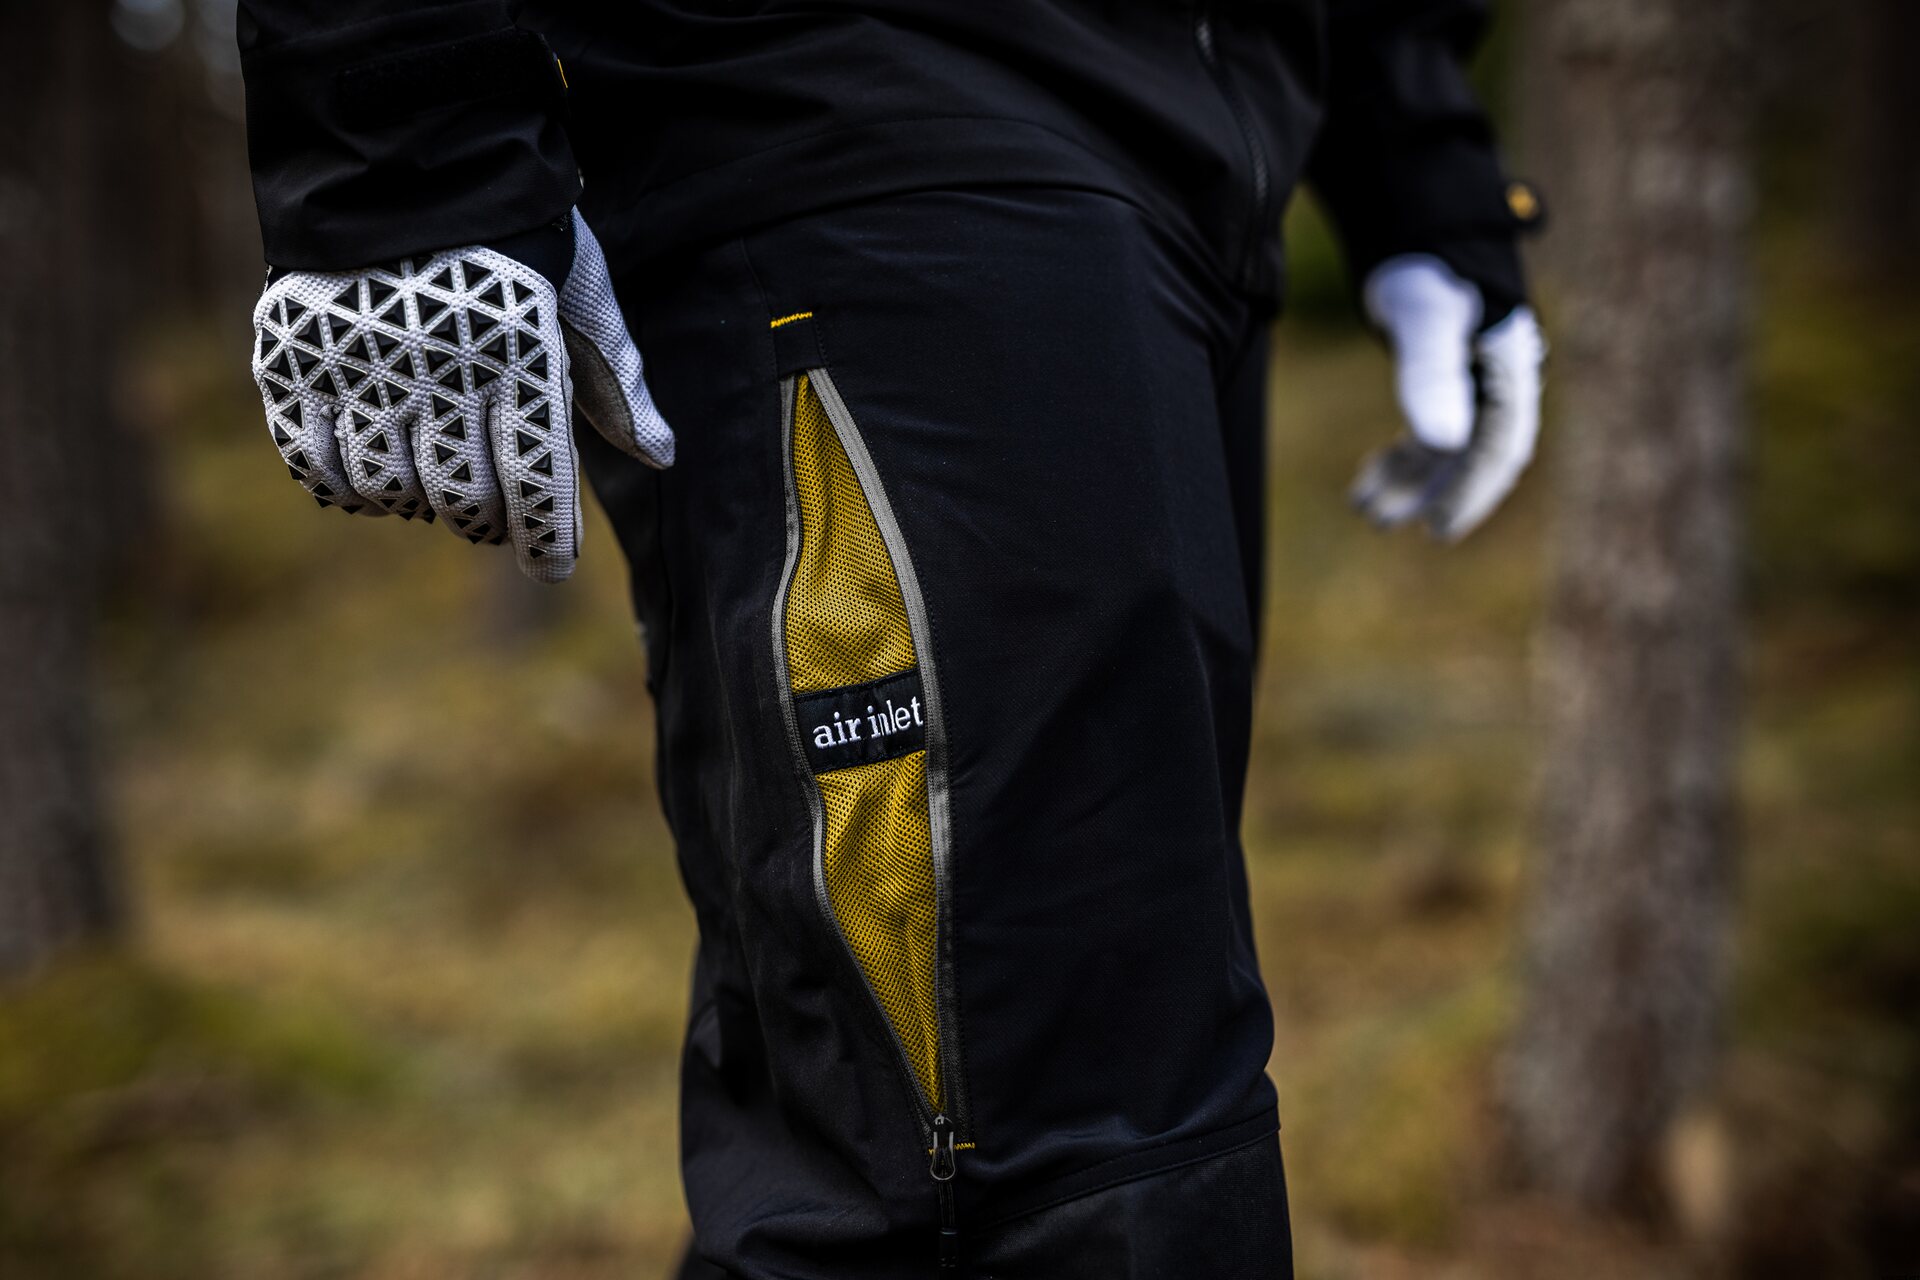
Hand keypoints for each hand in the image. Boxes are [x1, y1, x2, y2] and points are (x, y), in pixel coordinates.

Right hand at [249, 209, 672, 581]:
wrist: (403, 153)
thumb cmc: (512, 234)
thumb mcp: (581, 294)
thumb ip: (615, 380)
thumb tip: (661, 456)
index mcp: (519, 359)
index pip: (538, 484)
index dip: (548, 541)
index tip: (554, 568)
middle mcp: (440, 372)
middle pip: (462, 497)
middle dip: (486, 522)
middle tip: (492, 518)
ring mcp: (361, 367)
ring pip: (389, 488)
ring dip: (417, 504)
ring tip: (433, 485)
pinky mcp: (296, 360)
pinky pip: (315, 462)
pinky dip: (345, 485)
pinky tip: (370, 476)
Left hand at [1350, 254, 1545, 541]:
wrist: (1418, 222)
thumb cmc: (1425, 269)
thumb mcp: (1424, 321)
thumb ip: (1431, 376)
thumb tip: (1441, 444)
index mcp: (1507, 371)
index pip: (1499, 449)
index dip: (1471, 492)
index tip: (1438, 529)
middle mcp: (1496, 380)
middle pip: (1470, 454)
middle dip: (1429, 491)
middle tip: (1382, 522)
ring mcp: (1472, 379)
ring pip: (1444, 446)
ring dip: (1406, 478)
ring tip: (1363, 506)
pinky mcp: (1445, 374)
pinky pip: (1431, 429)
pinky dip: (1402, 457)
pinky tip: (1371, 474)